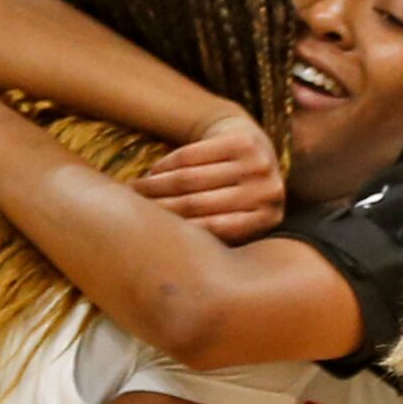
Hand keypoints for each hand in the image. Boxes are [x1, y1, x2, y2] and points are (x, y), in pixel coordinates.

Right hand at [134, 109, 285, 242]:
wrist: (251, 146)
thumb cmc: (237, 193)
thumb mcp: (234, 217)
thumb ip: (215, 236)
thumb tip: (171, 263)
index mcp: (268, 220)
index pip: (214, 229)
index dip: (178, 231)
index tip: (149, 235)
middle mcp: (269, 192)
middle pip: (199, 203)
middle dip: (160, 208)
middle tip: (133, 212)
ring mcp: (259, 163)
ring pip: (190, 178)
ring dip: (156, 186)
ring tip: (135, 191)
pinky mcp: (242, 140)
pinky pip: (191, 155)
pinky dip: (167, 164)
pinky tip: (152, 172)